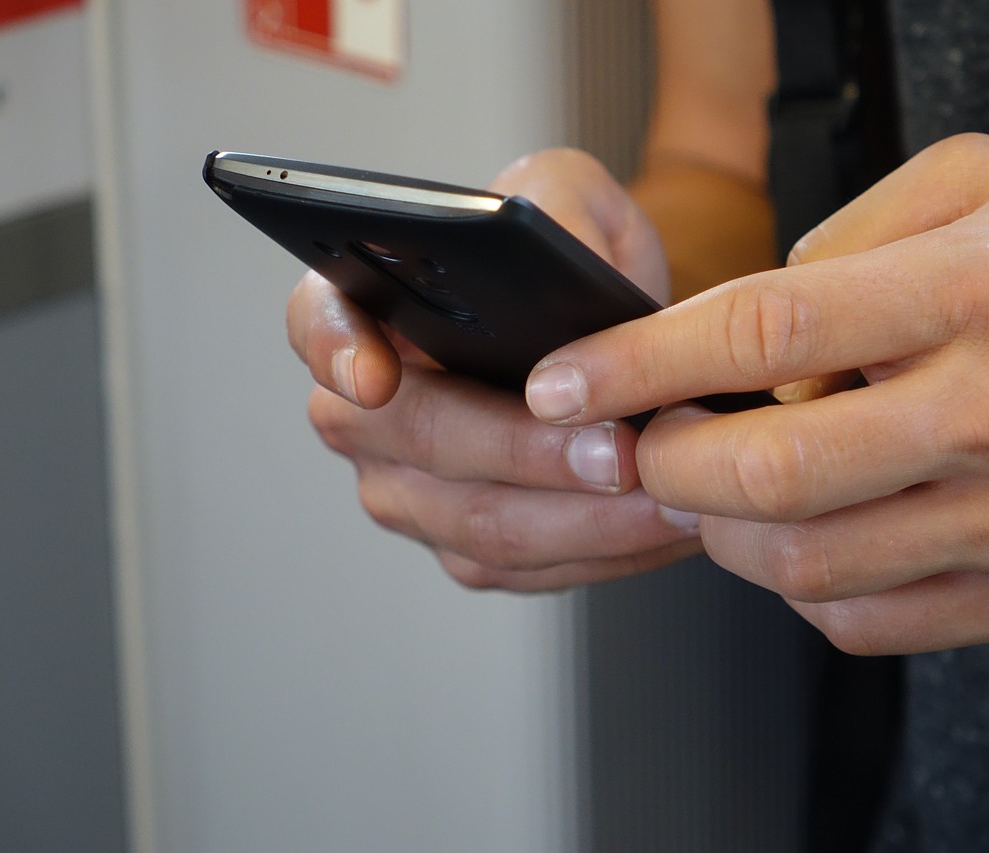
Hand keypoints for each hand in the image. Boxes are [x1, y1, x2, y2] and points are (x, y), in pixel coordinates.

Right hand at [288, 148, 702, 589]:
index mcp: (364, 309)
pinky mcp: (467, 547)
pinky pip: (527, 568)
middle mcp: (368, 412)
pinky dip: (604, 551)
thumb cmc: (570, 258)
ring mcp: (410, 491)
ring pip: (480, 525)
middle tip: (618, 449)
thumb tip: (559, 251)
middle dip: (526, 453)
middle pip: (421, 442)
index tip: (375, 377)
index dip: (338, 352)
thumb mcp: (571, 195)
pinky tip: (663, 525)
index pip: (320, 325)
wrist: (611, 334)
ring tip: (668, 492)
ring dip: (583, 518)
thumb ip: (558, 204)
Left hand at [524, 134, 988, 650]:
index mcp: (979, 289)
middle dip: (664, 466)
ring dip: (718, 533)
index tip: (567, 382)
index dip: (639, 363)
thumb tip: (756, 320)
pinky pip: (868, 620)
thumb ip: (856, 234)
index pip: (764, 332)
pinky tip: (796, 536)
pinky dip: (796, 587)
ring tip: (709, 486)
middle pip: (771, 473)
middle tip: (635, 445)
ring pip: (806, 566)